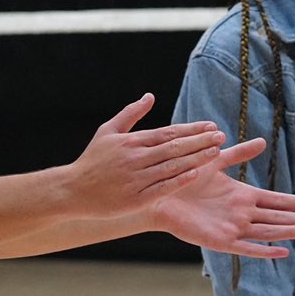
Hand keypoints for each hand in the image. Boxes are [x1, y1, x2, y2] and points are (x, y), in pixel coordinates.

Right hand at [63, 94, 232, 218]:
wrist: (73, 190)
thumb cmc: (93, 160)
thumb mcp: (107, 131)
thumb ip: (130, 114)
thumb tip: (150, 96)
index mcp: (132, 141)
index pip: (168, 132)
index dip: (191, 129)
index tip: (211, 126)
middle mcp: (136, 158)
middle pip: (174, 148)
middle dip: (200, 141)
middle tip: (221, 136)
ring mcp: (136, 179)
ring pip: (172, 167)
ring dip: (195, 159)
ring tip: (216, 153)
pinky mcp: (135, 198)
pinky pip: (161, 188)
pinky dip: (179, 181)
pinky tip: (195, 174)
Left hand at [149, 144, 294, 257]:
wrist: (159, 192)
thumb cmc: (185, 177)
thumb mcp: (215, 160)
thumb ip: (238, 154)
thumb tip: (262, 141)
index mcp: (242, 196)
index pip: (276, 200)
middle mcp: (241, 213)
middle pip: (277, 217)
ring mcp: (232, 228)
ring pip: (267, 232)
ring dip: (289, 232)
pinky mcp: (219, 240)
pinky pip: (245, 248)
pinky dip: (263, 251)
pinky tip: (281, 251)